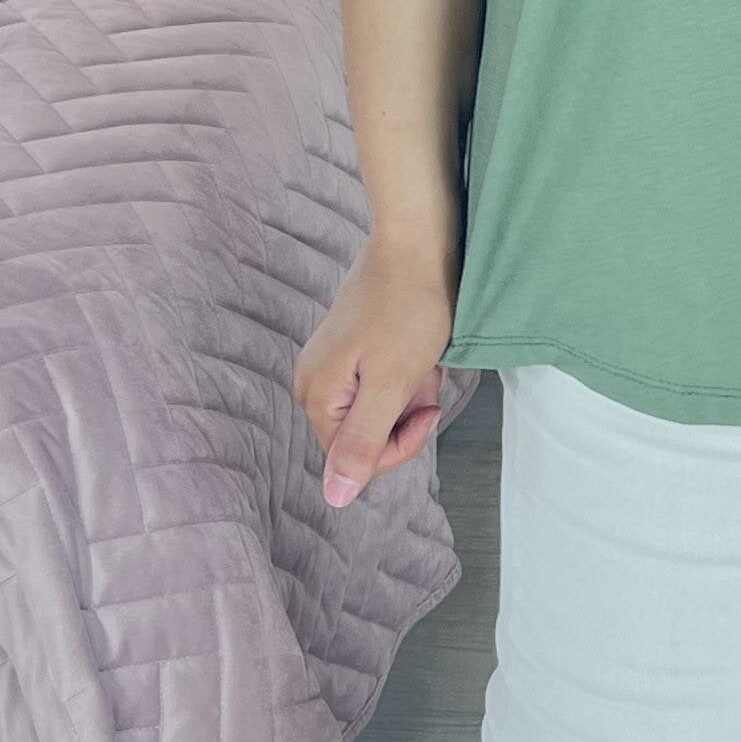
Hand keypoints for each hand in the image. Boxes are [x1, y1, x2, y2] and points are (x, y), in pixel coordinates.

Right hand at [297, 232, 457, 507]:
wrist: (416, 242)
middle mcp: (314, 382)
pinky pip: (382, 382)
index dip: (400, 443)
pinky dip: (408, 373)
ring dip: (410, 392)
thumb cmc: (409, 308)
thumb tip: (334, 499)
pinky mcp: (352, 348)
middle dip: (404, 414)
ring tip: (422, 356)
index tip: (427, 408)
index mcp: (317, 396)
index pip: (356, 460)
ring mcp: (332, 363)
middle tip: (423, 374)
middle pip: (365, 436)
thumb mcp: (391, 384)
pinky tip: (419, 348)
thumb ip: (362, 443)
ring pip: (379, 408)